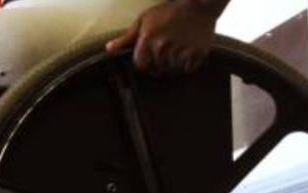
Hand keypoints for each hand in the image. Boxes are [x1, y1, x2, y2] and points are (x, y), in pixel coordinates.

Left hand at [106, 1, 220, 74]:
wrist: (199, 4)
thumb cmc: (168, 11)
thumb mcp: (144, 20)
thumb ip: (126, 37)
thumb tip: (108, 48)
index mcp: (148, 39)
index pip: (140, 65)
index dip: (144, 63)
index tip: (149, 57)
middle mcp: (163, 47)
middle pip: (156, 70)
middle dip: (159, 64)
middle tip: (166, 50)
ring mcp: (181, 51)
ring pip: (172, 71)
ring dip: (173, 65)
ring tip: (177, 50)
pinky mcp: (197, 54)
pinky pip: (188, 70)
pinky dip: (187, 65)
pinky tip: (187, 52)